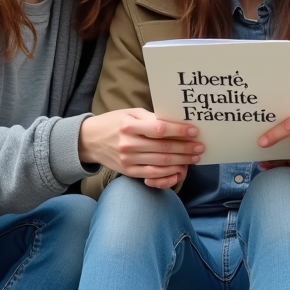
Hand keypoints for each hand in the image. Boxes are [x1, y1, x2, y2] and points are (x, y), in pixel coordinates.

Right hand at [79, 109, 201, 188]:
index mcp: (129, 126)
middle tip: (200, 147)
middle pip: (163, 148)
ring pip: (161, 163)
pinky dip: (168, 174)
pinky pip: (152, 175)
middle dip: (185, 148)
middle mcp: (128, 144)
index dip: (179, 131)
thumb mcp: (130, 114)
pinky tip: (180, 170)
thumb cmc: (113, 123)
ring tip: (194, 158)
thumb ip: (151, 118)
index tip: (194, 131)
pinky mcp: (128, 171)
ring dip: (181, 161)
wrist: (89, 141)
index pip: (160, 129)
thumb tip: (175, 123)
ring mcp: (128, 160)